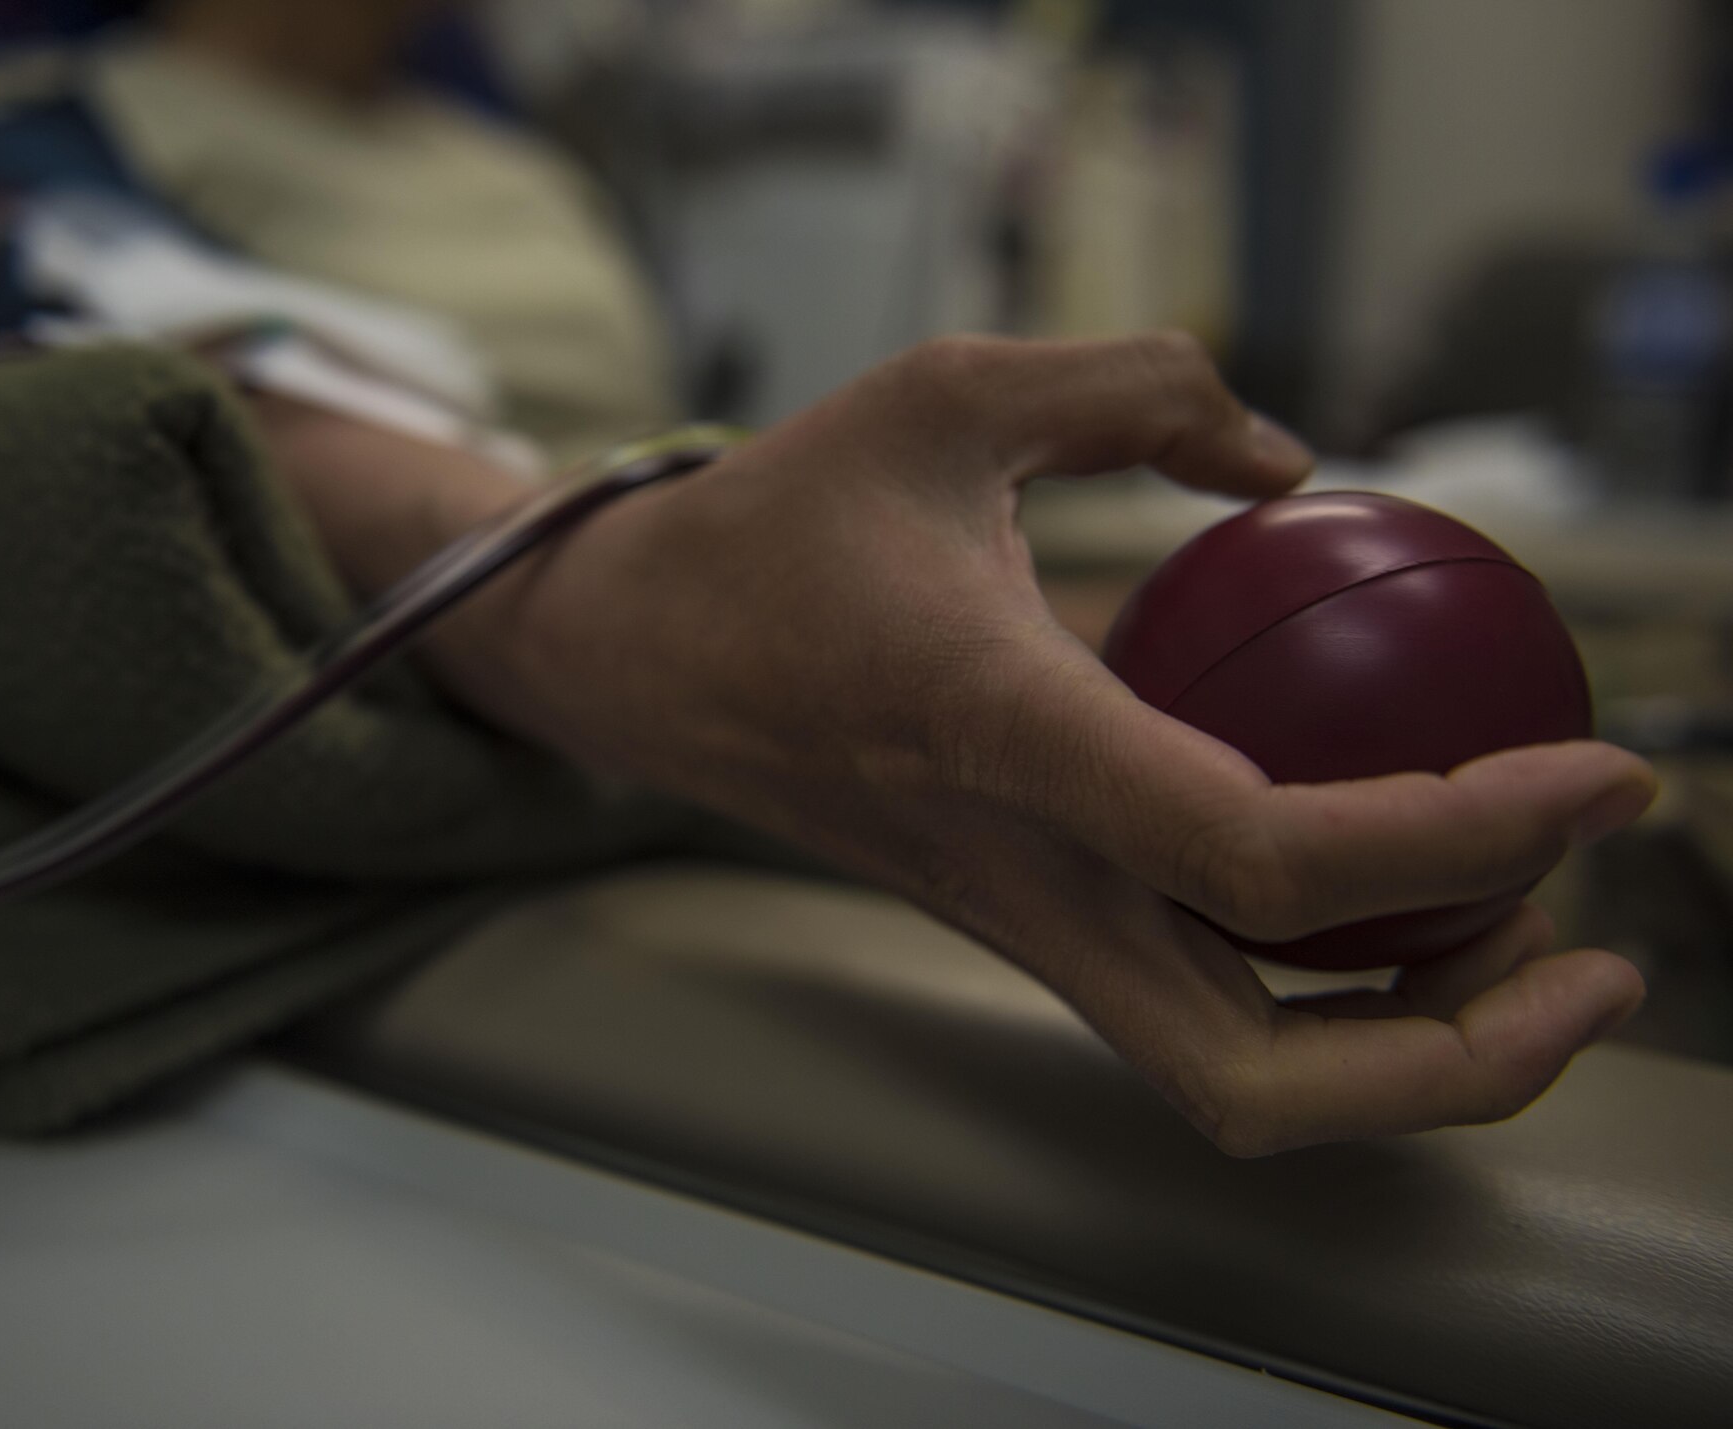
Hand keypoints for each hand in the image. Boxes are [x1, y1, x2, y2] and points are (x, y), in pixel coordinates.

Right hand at [293, 333, 1658, 1154]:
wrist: (634, 655)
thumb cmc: (771, 526)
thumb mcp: (950, 390)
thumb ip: (1143, 386)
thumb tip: (1289, 466)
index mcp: (1002, 738)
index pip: (1269, 857)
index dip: (1470, 834)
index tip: (1599, 774)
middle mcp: (1019, 874)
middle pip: (1261, 1081)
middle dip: (1460, 1061)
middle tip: (1582, 950)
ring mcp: (1017, 925)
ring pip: (1232, 1081)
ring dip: (1406, 1047)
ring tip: (1517, 923)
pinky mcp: (1020, 929)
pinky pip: (1200, 1010)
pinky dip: (1329, 990)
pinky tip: (1389, 882)